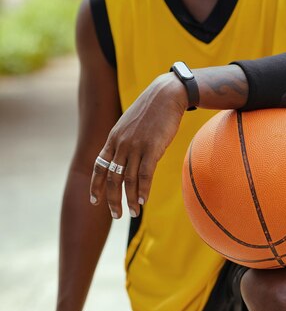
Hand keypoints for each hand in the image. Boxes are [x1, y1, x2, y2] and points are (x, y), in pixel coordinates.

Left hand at [89, 73, 187, 218]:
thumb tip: (126, 155)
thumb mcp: (131, 124)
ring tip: (133, 213)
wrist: (166, 95)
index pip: (99, 166)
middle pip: (112, 178)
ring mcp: (136, 146)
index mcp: (113, 139)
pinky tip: (143, 200)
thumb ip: (125, 140)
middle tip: (116, 215)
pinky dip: (143, 189)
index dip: (96, 186)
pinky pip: (145, 173)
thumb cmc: (151, 110)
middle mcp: (121, 144)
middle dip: (112, 199)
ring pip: (128, 179)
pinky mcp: (152, 147)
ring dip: (129, 199)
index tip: (94, 202)